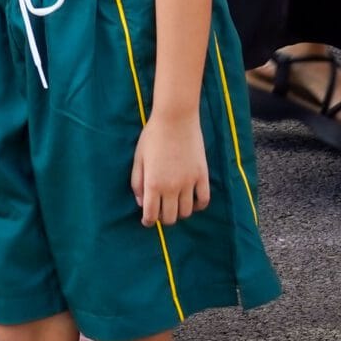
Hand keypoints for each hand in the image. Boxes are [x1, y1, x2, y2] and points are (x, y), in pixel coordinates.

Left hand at [131, 111, 209, 228]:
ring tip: (175, 205)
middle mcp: (171, 187)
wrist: (176, 119)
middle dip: (163, 218)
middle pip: (170, 217)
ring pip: (186, 212)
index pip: (151, 215)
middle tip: (161, 212)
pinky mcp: (202, 176)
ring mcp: (189, 183)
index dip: (148, 221)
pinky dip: (198, 206)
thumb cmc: (153, 136)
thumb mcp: (138, 158)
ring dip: (180, 213)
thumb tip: (141, 203)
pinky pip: (204, 200)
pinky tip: (192, 201)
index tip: (148, 220)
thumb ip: (137, 182)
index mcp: (153, 183)